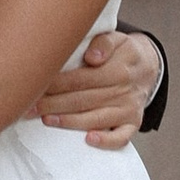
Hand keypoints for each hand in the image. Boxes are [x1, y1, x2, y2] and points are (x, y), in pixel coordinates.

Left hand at [34, 27, 159, 148]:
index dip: (56, 84)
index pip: (81, 78)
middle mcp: (123, 89)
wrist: (149, 66)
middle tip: (30, 107)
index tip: (36, 86)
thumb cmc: (122, 53)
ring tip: (46, 120)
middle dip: (53, 104)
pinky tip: (89, 140)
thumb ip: (102, 43)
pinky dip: (106, 140)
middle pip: (83, 99)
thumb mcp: (116, 39)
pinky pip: (121, 136)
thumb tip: (91, 57)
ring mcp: (128, 108)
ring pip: (96, 118)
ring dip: (69, 121)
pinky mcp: (133, 122)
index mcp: (118, 67)